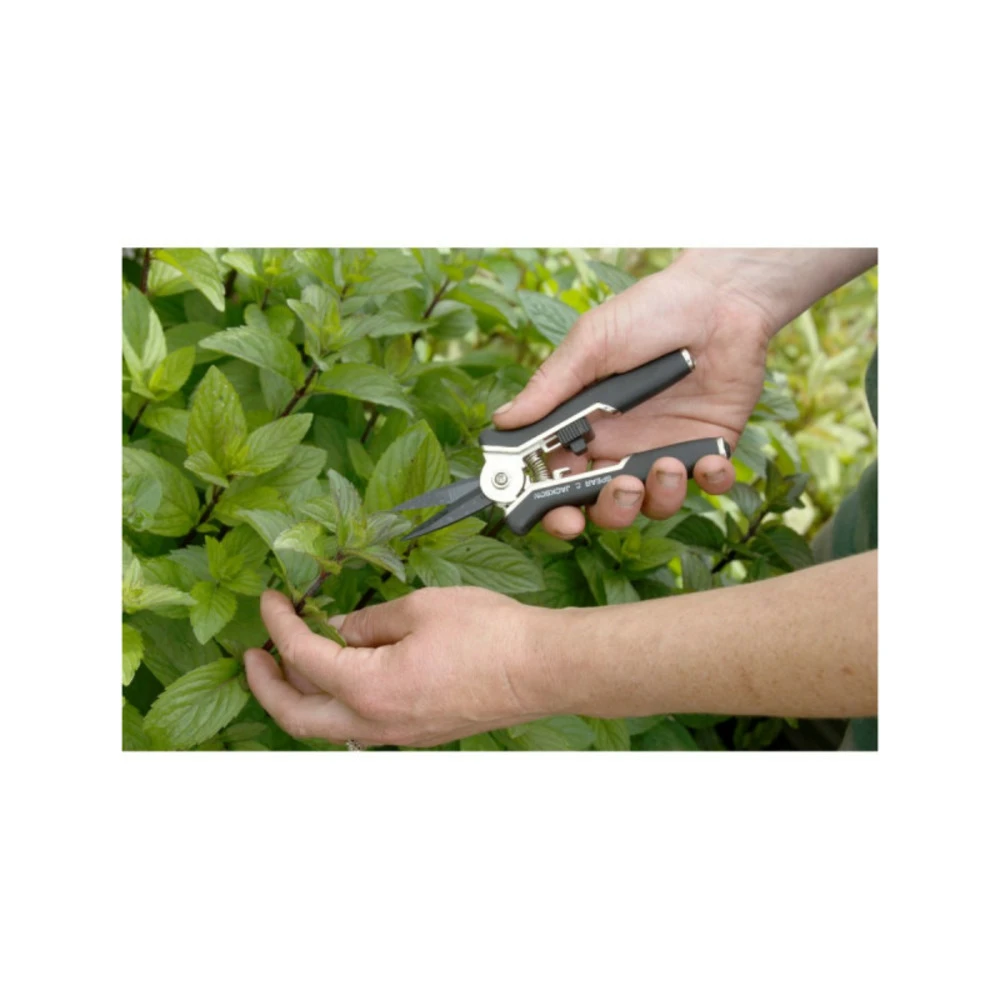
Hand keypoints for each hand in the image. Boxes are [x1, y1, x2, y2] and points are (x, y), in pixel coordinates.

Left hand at [244, 588, 560, 747]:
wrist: (542, 669)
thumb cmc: (488, 633)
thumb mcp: (419, 608)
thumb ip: (368, 622)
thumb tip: (338, 631)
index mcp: (369, 689)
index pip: (304, 657)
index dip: (279, 626)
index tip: (270, 601)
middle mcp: (377, 723)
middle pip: (298, 717)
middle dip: (267, 686)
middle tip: (253, 656)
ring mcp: (399, 735)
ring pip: (328, 727)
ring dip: (302, 697)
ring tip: (293, 663)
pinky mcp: (419, 733)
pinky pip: (360, 726)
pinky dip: (338, 702)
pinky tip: (345, 674)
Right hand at [493, 251, 775, 537]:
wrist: (721, 296)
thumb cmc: (649, 311)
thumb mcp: (591, 343)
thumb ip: (551, 386)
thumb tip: (503, 421)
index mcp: (584, 425)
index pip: (557, 480)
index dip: (551, 506)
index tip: (558, 514)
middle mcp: (621, 445)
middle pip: (603, 505)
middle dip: (609, 511)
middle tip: (621, 489)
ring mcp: (664, 448)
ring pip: (653, 504)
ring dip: (659, 497)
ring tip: (669, 464)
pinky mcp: (708, 445)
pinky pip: (708, 483)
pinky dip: (710, 481)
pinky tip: (710, 461)